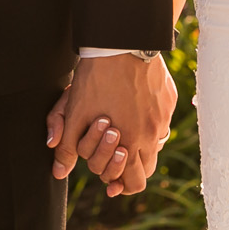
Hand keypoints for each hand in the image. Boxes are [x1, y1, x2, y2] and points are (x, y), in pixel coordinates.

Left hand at [44, 54, 176, 196]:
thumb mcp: (75, 114)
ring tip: (123, 133)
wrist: (120, 44)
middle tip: (115, 157)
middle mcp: (152, 134)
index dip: (122, 185)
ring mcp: (164, 116)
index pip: (135, 182)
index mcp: (130, 144)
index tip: (111, 182)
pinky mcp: (169, 99)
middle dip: (131, 168)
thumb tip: (59, 172)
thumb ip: (68, 147)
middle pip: (148, 168)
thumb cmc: (95, 79)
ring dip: (141, 146)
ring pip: (157, 145)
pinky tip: (134, 111)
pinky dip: (150, 124)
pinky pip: (163, 122)